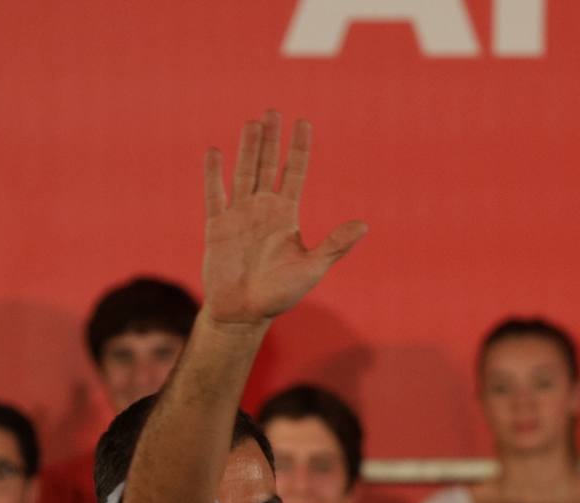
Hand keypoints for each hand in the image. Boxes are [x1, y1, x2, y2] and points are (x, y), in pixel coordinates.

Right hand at [202, 111, 366, 327]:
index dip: (299, 148)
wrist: (244, 313)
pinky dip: (214, 174)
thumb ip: (335, 245)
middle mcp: (263, 209)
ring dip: (247, 148)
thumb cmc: (280, 294)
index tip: (303, 121)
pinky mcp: (217, 226)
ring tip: (252, 123)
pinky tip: (215, 153)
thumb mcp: (313, 267)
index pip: (294, 172)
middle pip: (267, 165)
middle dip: (271, 139)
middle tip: (273, 111)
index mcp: (286, 215)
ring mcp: (239, 215)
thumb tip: (364, 226)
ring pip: (243, 173)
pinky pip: (215, 195)